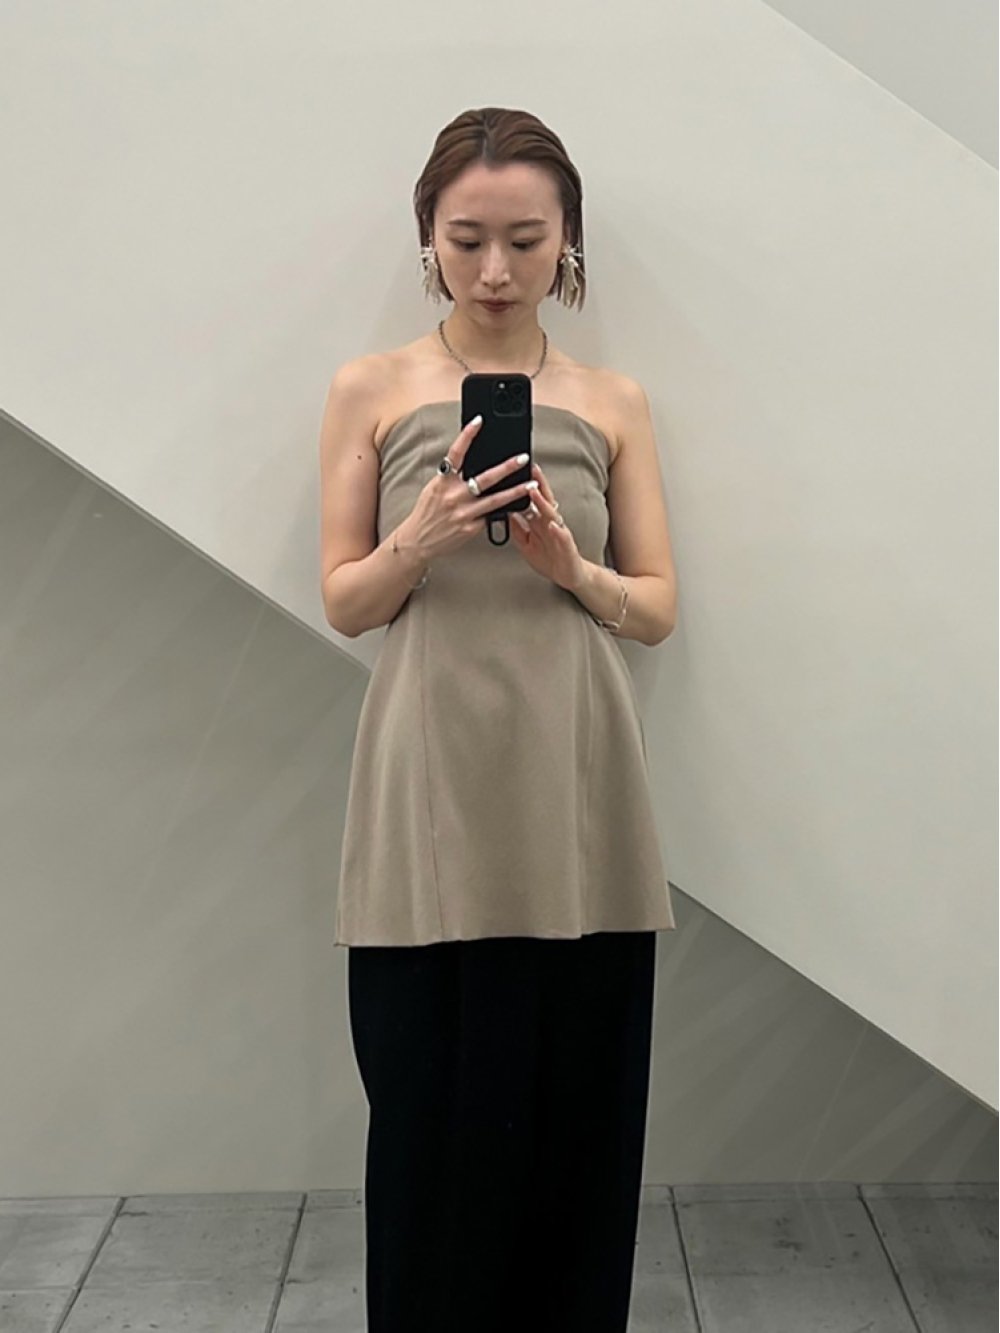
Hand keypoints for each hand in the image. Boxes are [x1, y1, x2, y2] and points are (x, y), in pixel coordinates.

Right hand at [400, 417, 538, 562]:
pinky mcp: (470, 528)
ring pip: (495, 500)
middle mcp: (453, 496)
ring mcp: (463, 513)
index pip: (456, 454)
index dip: (467, 436)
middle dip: (506, 467)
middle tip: (523, 458)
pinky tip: (517, 506)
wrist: (418, 540)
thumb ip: (451, 477)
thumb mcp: (434, 489)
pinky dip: (502, 510)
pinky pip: (490, 517)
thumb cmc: (427, 513)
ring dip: (516, 491)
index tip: (479, 421)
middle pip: (484, 478)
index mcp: (442, 482)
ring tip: (532, 484)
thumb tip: (468, 462)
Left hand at [510, 462, 585, 591]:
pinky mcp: (568, 546)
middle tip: (530, 469)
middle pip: (544, 500)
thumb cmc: (549, 558)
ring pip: (551, 514)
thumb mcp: (526, 544)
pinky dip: (557, 530)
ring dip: (543, 503)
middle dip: (538, 484)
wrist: (568, 576)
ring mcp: (559, 533)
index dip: (525, 486)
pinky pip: (563, 537)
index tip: (516, 472)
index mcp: (539, 522)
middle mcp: (550, 523)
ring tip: (535, 492)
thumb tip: (505, 514)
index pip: (532, 500)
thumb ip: (517, 529)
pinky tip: (552, 524)